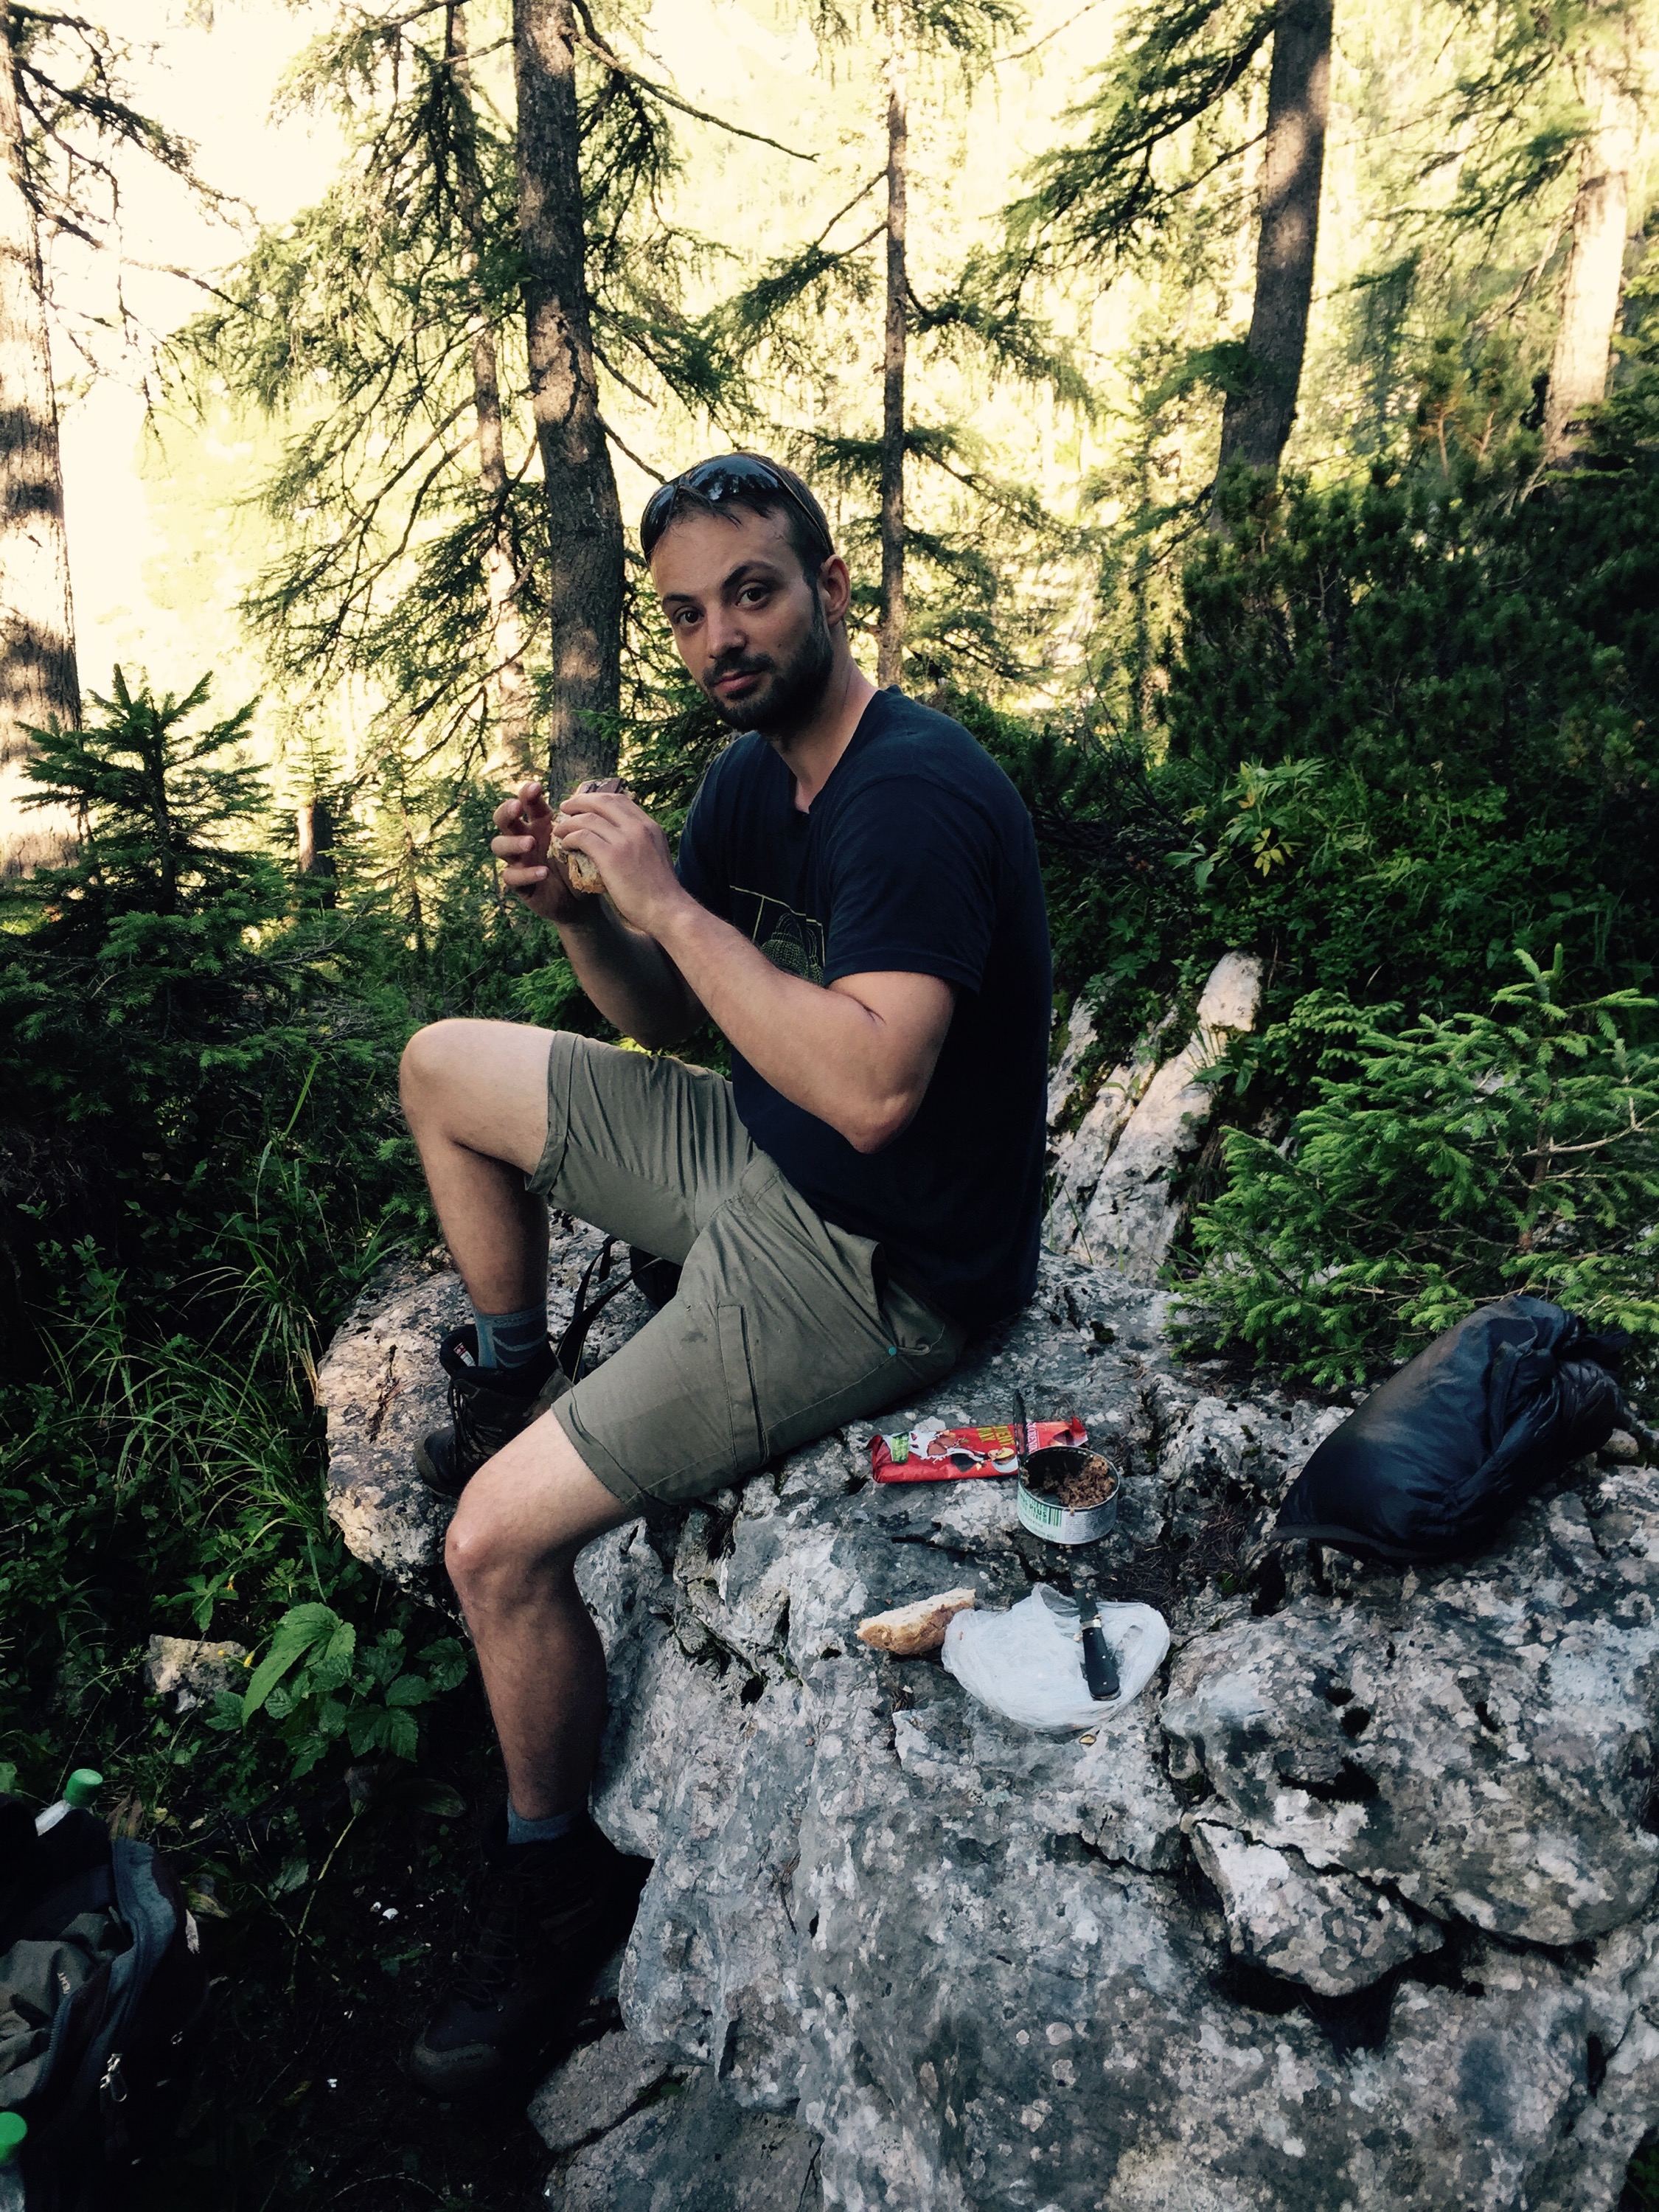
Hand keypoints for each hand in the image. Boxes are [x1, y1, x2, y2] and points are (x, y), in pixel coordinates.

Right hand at [490, 780, 584, 922]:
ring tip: (529, 843)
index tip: (536, 787)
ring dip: (513, 842)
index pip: (526, 803)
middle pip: (502, 819)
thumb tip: (588, 804)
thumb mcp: (580, 841)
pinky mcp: (518, 883)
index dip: (526, 793)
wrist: (580, 898)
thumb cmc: (578, 863)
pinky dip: (526, 874)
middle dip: (506, 811)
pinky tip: (543, 872)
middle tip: (517, 808)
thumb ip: (579, 825)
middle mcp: (523, 837)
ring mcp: (518, 860)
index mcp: (538, 823)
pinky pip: (512, 876)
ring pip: (499, 846)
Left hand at [548, 787, 683, 933]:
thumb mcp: (655, 856)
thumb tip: (620, 839)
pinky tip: (565, 845)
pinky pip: (583, 837)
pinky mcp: (612, 857)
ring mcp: (626, 841)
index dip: (597, 799)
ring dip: (569, 823)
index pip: (620, 800)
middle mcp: (639, 828)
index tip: (584, 805)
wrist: (668, 911)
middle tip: (565, 808)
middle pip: (602, 801)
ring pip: (588, 818)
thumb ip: (640, 843)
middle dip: (579, 801)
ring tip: (559, 830)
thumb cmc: (660, 892)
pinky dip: (569, 838)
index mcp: (650, 826)